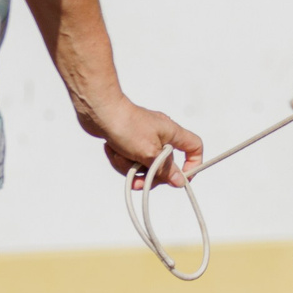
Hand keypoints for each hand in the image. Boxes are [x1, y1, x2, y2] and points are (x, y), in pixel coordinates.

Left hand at [80, 93, 202, 182]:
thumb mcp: (149, 153)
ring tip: (120, 156)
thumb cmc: (125, 125)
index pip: (194, 147)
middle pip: (165, 164)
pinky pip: (129, 160)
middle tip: (139, 180)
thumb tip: (179, 181)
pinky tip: (112, 151)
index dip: (193, 164)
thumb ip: (166, 170)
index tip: (180, 179)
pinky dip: (120, 159)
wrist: (98, 111)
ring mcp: (144, 137)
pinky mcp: (128, 140)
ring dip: (130, 167)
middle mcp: (160, 135)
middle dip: (150, 174)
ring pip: (144, 164)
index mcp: (172, 133)